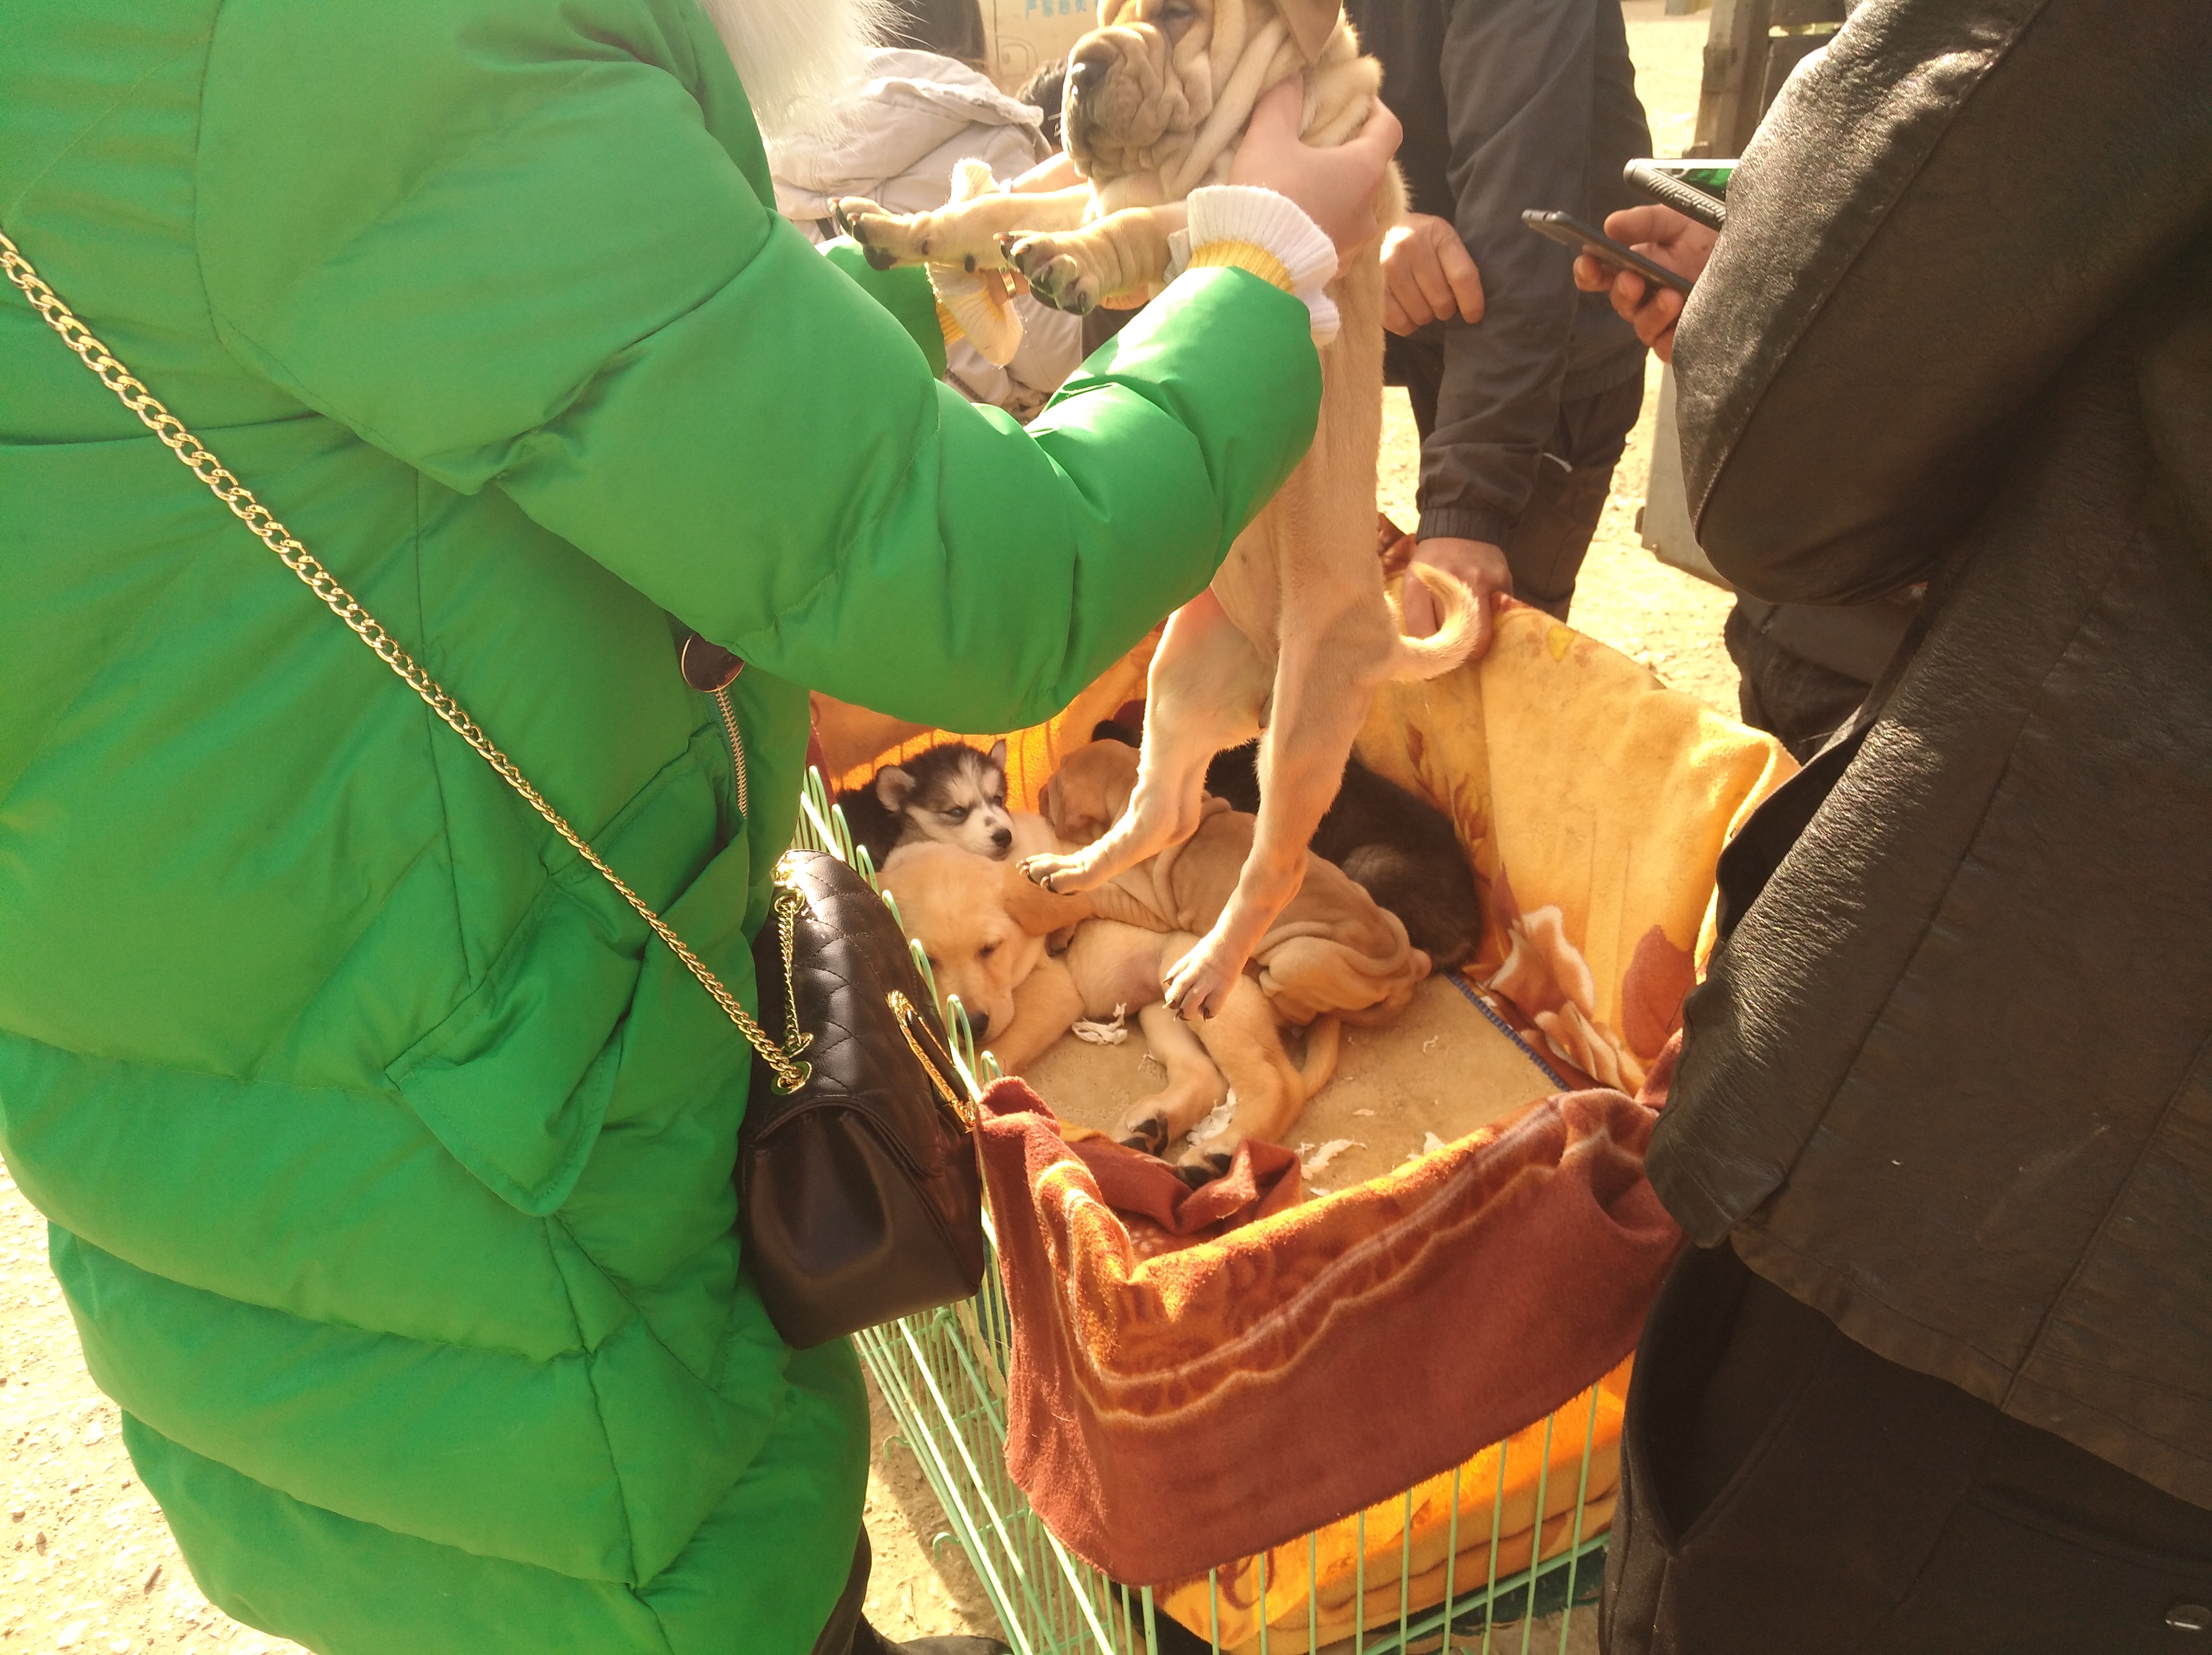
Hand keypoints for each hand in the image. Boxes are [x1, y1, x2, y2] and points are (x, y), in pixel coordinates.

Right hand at [1231, 80, 1402, 271]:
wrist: (1252, 266)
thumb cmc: (1268, 195)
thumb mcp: (1267, 137)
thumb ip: (1283, 101)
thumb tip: (1293, 77)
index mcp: (1363, 170)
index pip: (1388, 128)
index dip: (1374, 110)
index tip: (1354, 103)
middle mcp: (1369, 209)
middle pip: (1368, 169)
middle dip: (1346, 154)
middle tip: (1317, 144)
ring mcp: (1355, 243)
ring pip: (1352, 206)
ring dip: (1334, 193)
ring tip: (1303, 187)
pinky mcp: (1336, 268)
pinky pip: (1335, 237)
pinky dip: (1322, 224)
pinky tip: (1296, 222)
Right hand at [1380, 213, 1484, 335]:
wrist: (1375, 230)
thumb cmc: (1417, 240)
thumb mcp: (1440, 240)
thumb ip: (1455, 264)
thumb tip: (1471, 307)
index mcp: (1437, 232)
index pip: (1462, 276)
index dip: (1471, 302)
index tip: (1474, 316)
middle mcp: (1411, 245)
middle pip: (1441, 299)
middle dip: (1446, 309)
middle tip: (1441, 303)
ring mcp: (1387, 265)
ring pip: (1421, 313)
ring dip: (1426, 316)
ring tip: (1422, 304)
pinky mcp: (1371, 285)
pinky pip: (1397, 321)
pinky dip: (1406, 325)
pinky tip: (1407, 313)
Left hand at [1401, 537, 1510, 658]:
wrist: (1461, 524)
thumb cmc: (1432, 561)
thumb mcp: (1414, 582)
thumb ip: (1417, 614)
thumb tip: (1424, 657)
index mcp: (1418, 587)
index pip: (1424, 637)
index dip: (1430, 657)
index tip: (1432, 664)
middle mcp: (1449, 585)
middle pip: (1456, 640)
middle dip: (1456, 656)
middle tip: (1454, 656)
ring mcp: (1480, 583)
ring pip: (1482, 635)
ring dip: (1476, 647)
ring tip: (1470, 644)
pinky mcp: (1502, 582)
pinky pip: (1501, 618)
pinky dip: (1494, 626)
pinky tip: (1486, 623)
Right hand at [1571, 205, 1716, 362]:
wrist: (1756, 250)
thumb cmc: (1710, 233)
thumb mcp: (1677, 219)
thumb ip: (1644, 222)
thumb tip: (1610, 226)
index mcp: (1635, 266)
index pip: (1600, 275)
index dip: (1589, 271)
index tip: (1589, 262)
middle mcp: (1646, 296)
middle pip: (1621, 302)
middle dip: (1622, 291)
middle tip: (1632, 277)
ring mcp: (1666, 319)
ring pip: (1644, 328)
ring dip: (1651, 314)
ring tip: (1670, 296)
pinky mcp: (1688, 339)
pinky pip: (1671, 348)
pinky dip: (1673, 338)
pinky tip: (1684, 321)